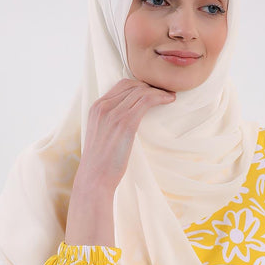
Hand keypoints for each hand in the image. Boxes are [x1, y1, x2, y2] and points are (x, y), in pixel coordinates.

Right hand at [65, 79, 175, 245]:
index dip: (140, 86)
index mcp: (96, 108)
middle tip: (166, 93)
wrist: (94, 179)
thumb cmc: (100, 164)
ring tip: (170, 97)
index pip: (121, 86)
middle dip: (151, 86)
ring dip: (159, 91)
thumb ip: (110, 124)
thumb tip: (127, 123)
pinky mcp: (124, 123)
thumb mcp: (102, 137)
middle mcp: (103, 106)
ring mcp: (113, 114)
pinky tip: (169, 101)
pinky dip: (160, 98)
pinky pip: (145, 101)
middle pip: (132, 85)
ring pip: (140, 91)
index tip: (154, 91)